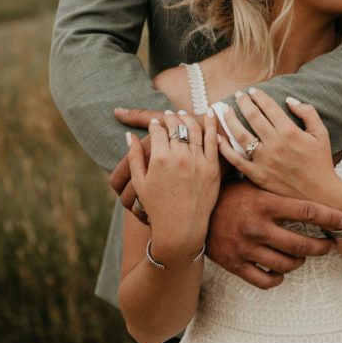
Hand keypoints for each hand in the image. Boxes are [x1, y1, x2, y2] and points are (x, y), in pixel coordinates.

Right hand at [128, 112, 219, 263]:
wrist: (181, 228)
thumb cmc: (157, 206)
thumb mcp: (140, 182)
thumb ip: (134, 157)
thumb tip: (128, 136)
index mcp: (160, 159)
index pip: (158, 130)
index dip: (155, 124)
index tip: (155, 123)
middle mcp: (179, 157)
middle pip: (175, 126)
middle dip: (171, 118)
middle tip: (169, 115)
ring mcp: (198, 161)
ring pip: (194, 129)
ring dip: (188, 117)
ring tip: (184, 114)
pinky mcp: (212, 167)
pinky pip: (213, 140)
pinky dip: (211, 124)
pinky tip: (209, 114)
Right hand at [206, 180, 341, 288]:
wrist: (192, 212)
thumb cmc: (228, 194)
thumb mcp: (252, 182)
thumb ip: (277, 185)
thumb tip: (306, 175)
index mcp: (265, 203)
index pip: (307, 211)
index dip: (330, 217)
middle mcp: (258, 227)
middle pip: (301, 245)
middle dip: (322, 247)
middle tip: (330, 245)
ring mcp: (247, 248)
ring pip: (286, 264)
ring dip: (300, 262)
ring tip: (304, 256)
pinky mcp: (236, 264)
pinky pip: (264, 280)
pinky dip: (277, 277)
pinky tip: (281, 270)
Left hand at [219, 88, 339, 201]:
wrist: (319, 194)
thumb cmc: (320, 161)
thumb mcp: (321, 133)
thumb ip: (307, 112)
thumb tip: (289, 99)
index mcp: (290, 132)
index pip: (269, 107)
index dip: (259, 96)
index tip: (253, 91)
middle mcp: (275, 144)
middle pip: (252, 117)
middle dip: (243, 102)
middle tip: (238, 95)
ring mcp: (264, 161)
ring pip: (240, 135)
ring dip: (230, 120)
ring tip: (225, 111)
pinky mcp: (258, 175)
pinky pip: (236, 160)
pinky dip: (224, 148)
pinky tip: (218, 138)